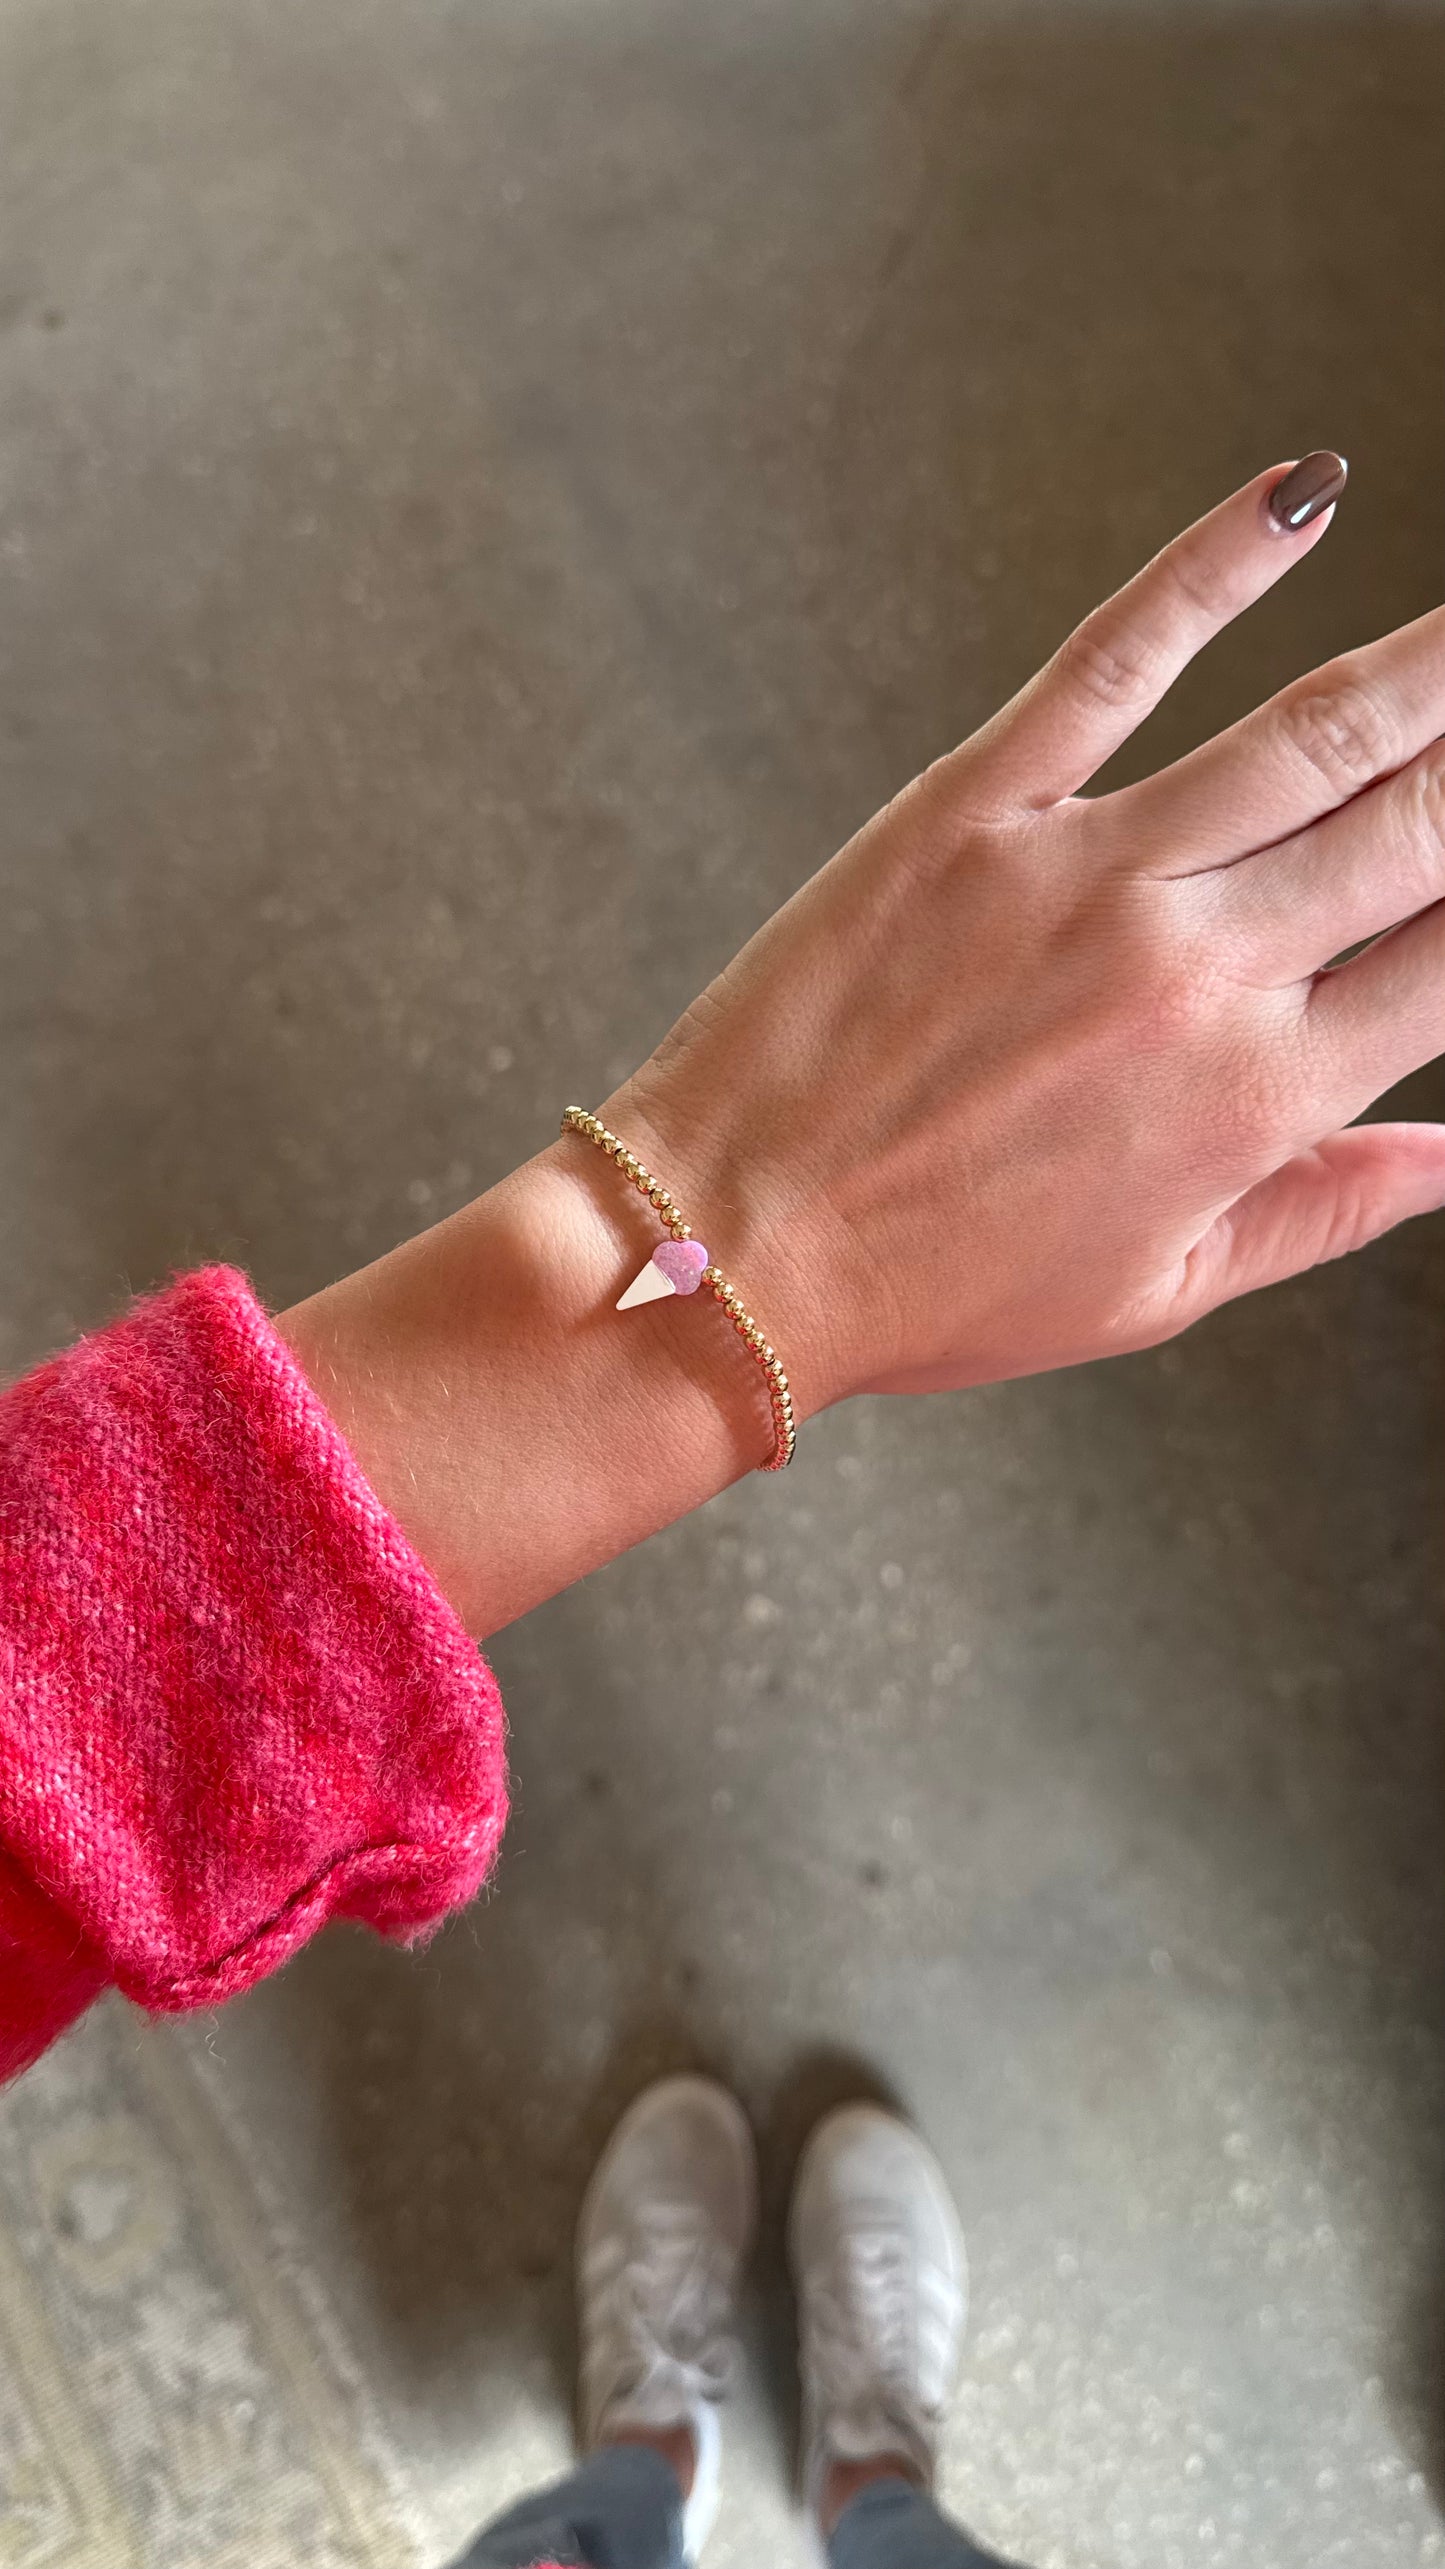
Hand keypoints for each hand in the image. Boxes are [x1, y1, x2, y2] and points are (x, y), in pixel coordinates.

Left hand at [608, 454, 1444, 1411]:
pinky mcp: (974, 808)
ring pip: (1314, 728)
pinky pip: (1122, 654)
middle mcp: (1196, 973)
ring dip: (1430, 660)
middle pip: (1420, 822)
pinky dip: (1220, 563)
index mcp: (1253, 1100)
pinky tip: (1307, 493)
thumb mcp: (1154, 1291)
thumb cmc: (931, 1287)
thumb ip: (1320, 1211)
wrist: (731, 1251)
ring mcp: (1085, 875)